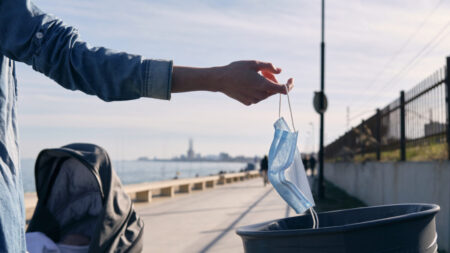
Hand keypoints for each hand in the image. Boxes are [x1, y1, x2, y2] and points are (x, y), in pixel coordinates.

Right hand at [171, 60, 292, 105]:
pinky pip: (258, 96)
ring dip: (265, 85)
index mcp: (263, 86)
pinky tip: (248, 83)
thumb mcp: (254, 63)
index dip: (290, 85)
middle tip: (264, 71)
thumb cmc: (236, 69)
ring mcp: (254, 100)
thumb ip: (269, 67)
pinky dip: (257, 90)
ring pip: (266, 94)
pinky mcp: (248, 102)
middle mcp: (260, 96)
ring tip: (254, 76)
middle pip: (274, 90)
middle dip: (273, 81)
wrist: (220, 80)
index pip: (284, 90)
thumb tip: (280, 71)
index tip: (291, 79)